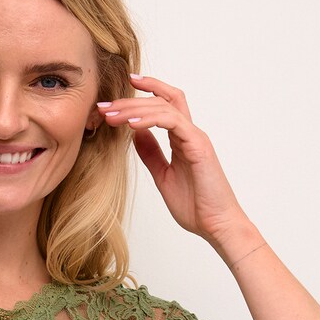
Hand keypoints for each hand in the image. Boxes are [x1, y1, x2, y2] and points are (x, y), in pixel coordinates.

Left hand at [98, 74, 250, 247]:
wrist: (216, 225)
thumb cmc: (195, 206)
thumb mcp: (163, 177)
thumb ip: (151, 155)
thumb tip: (136, 135)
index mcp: (182, 139)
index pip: (164, 104)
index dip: (143, 93)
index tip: (116, 97)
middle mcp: (189, 133)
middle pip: (160, 101)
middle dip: (129, 101)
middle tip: (103, 107)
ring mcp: (195, 137)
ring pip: (164, 107)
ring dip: (135, 108)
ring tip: (111, 115)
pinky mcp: (199, 146)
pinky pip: (173, 122)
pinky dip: (151, 119)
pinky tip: (132, 124)